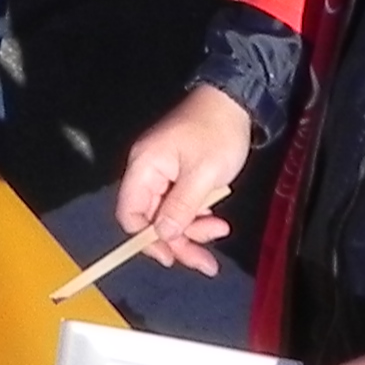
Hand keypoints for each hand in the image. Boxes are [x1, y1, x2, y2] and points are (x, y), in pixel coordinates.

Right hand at [113, 84, 252, 274]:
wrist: (235, 102)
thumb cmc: (217, 134)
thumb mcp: (202, 175)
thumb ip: (181, 207)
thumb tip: (162, 236)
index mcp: (144, 167)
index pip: (130, 213)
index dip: (146, 240)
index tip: (172, 257)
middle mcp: (148, 172)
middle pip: (152, 219)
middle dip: (179, 241)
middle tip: (207, 261)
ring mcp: (163, 174)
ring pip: (170, 216)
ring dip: (194, 230)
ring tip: (222, 229)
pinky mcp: (179, 175)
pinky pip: (181, 205)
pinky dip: (199, 217)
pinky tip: (218, 220)